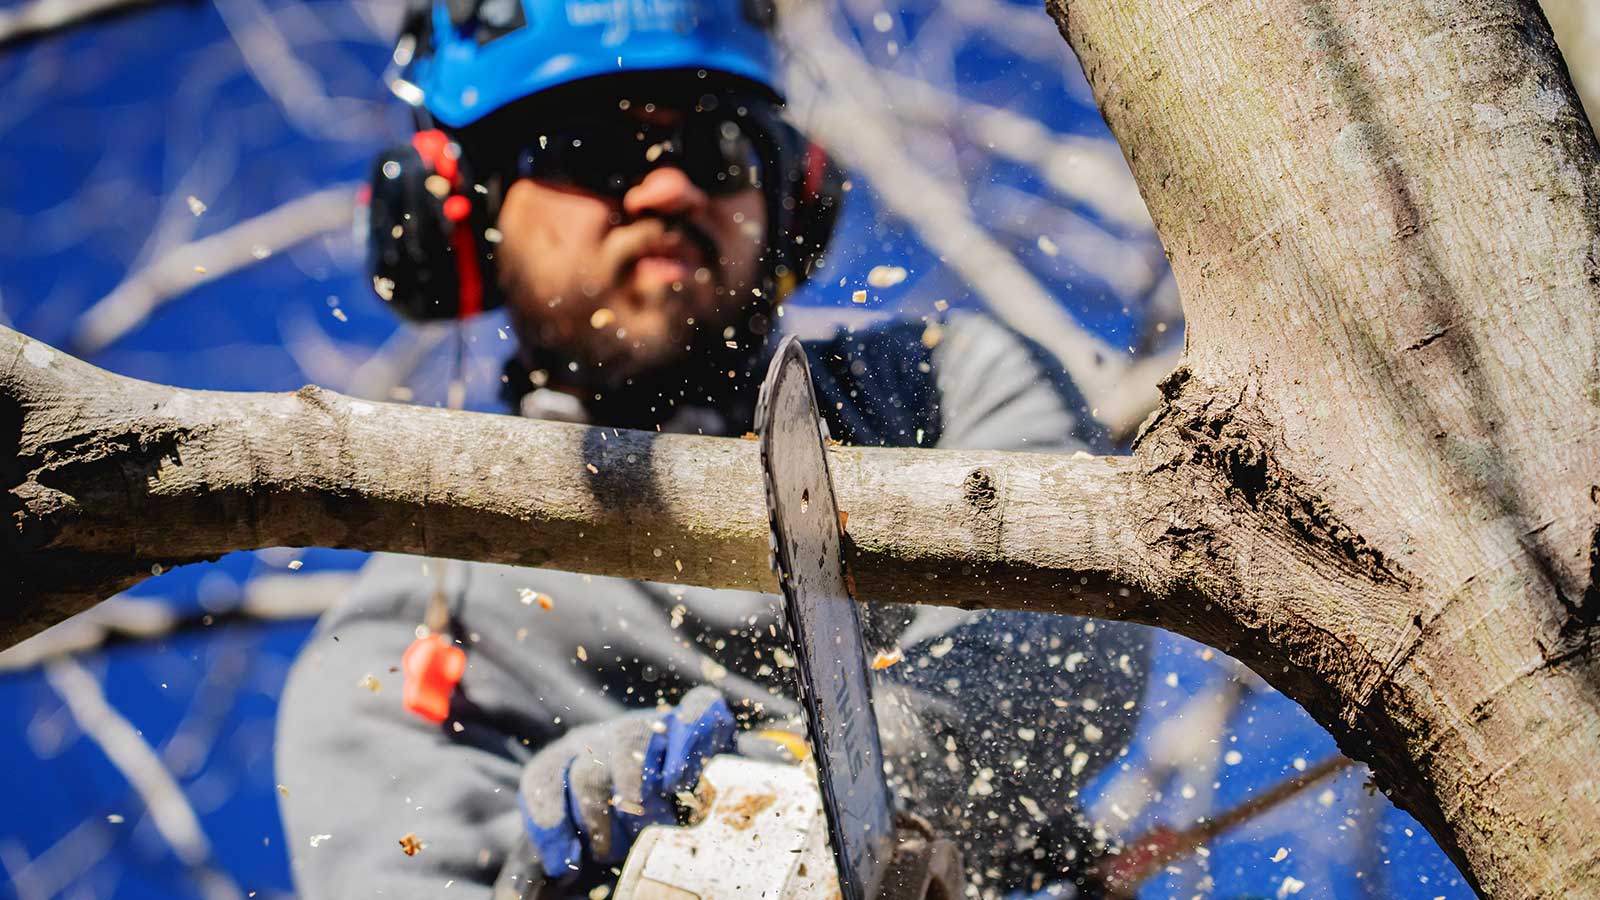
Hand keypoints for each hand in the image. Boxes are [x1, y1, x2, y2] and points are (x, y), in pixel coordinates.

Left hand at [514, 686, 735, 881]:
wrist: (684, 782)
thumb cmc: (619, 821)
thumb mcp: (578, 842)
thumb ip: (544, 867)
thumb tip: (518, 896)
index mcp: (567, 761)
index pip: (543, 777)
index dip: (547, 818)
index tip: (562, 862)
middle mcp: (604, 738)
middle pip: (587, 771)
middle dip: (596, 820)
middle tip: (610, 853)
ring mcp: (649, 725)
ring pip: (632, 742)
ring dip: (634, 788)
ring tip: (646, 820)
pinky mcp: (696, 716)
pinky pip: (693, 712)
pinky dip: (688, 738)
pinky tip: (679, 778)